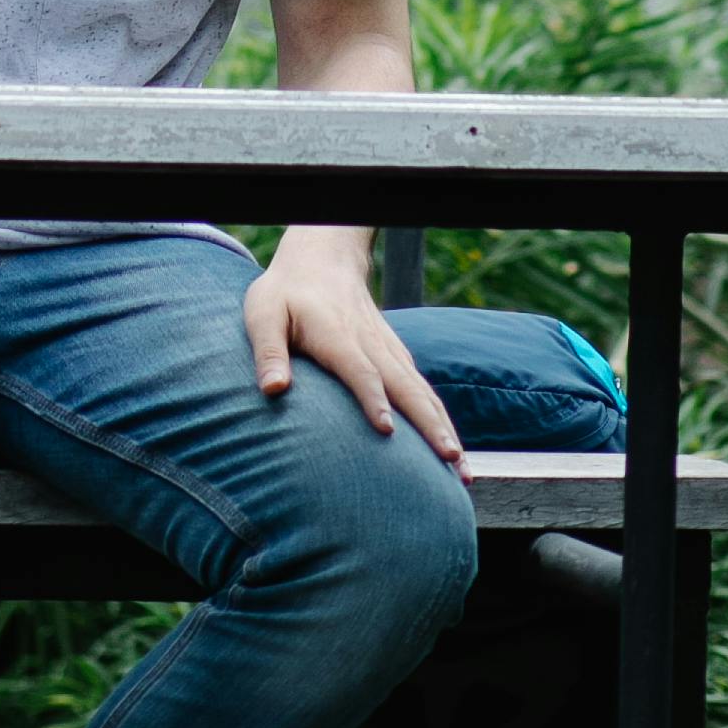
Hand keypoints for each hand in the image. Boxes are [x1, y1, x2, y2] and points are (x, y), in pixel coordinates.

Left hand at [242, 231, 464, 464]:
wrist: (322, 258)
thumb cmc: (286, 294)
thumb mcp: (264, 313)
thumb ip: (268, 351)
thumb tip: (273, 389)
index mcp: (337, 336)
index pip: (359, 369)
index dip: (372, 398)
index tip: (387, 430)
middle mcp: (371, 344)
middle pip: (406, 387)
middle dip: (430, 425)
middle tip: (450, 461)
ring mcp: (388, 349)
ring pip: (422, 391)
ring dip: (444, 428)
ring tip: (463, 469)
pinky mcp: (396, 355)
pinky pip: (422, 388)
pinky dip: (440, 417)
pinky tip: (452, 446)